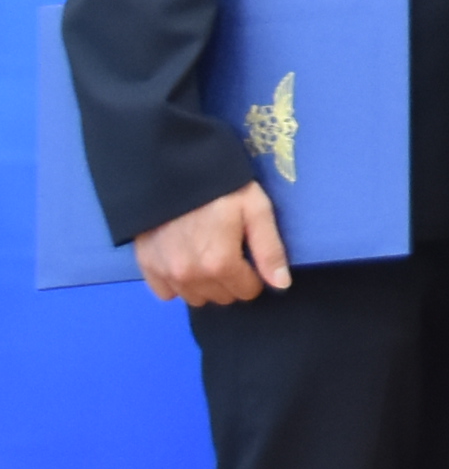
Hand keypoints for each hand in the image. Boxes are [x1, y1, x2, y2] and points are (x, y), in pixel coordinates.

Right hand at [132, 181, 291, 305]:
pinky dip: (177, 283)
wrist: (173, 171)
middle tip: (230, 250)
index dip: (254, 274)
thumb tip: (281, 285)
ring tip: (207, 253)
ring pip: (195, 297)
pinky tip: (185, 260)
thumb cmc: (222, 188)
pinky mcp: (146, 266)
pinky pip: (166, 292)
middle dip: (231, 280)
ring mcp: (165, 273)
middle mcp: (190, 276)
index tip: (249, 253)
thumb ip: (270, 250)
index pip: (247, 291)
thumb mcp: (256, 210)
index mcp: (220, 263)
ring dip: (206, 284)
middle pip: (222, 296)